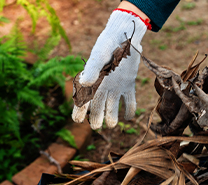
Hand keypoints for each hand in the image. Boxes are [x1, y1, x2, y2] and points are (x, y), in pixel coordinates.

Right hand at [72, 9, 149, 128]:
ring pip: (112, 107)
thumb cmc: (109, 45)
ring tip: (112, 124)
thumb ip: (92, 69)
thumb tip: (83, 83)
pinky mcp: (129, 86)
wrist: (125, 36)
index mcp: (93, 82)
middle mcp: (103, 87)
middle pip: (98, 107)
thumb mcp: (100, 56)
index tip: (77, 120)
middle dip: (96, 118)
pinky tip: (129, 116)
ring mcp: (116, 88)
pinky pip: (129, 101)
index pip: (83, 99)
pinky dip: (130, 109)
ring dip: (112, 116)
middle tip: (97, 126)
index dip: (79, 110)